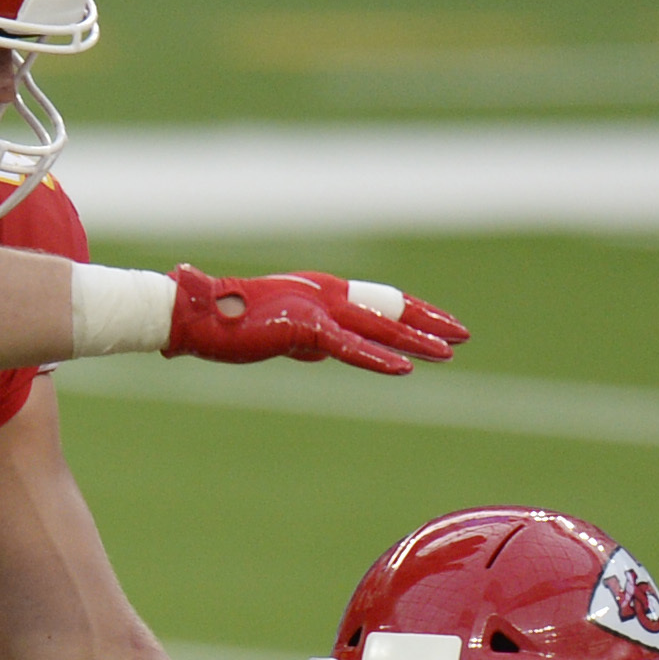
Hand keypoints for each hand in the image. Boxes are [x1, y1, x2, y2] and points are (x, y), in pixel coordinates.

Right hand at [162, 268, 466, 375]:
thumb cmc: (227, 324)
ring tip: (449, 351)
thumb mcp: (277, 334)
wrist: (195, 316)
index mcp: (320, 290)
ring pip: (378, 327)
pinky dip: (378, 359)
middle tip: (463, 333)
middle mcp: (325, 294)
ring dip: (416, 341)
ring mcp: (316, 309)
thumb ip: (304, 340)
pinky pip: (350, 347)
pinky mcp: (303, 330)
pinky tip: (405, 369)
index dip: (413, 312)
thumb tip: (319, 352)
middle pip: (389, 309)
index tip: (440, 323)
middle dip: (428, 322)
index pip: (378, 301)